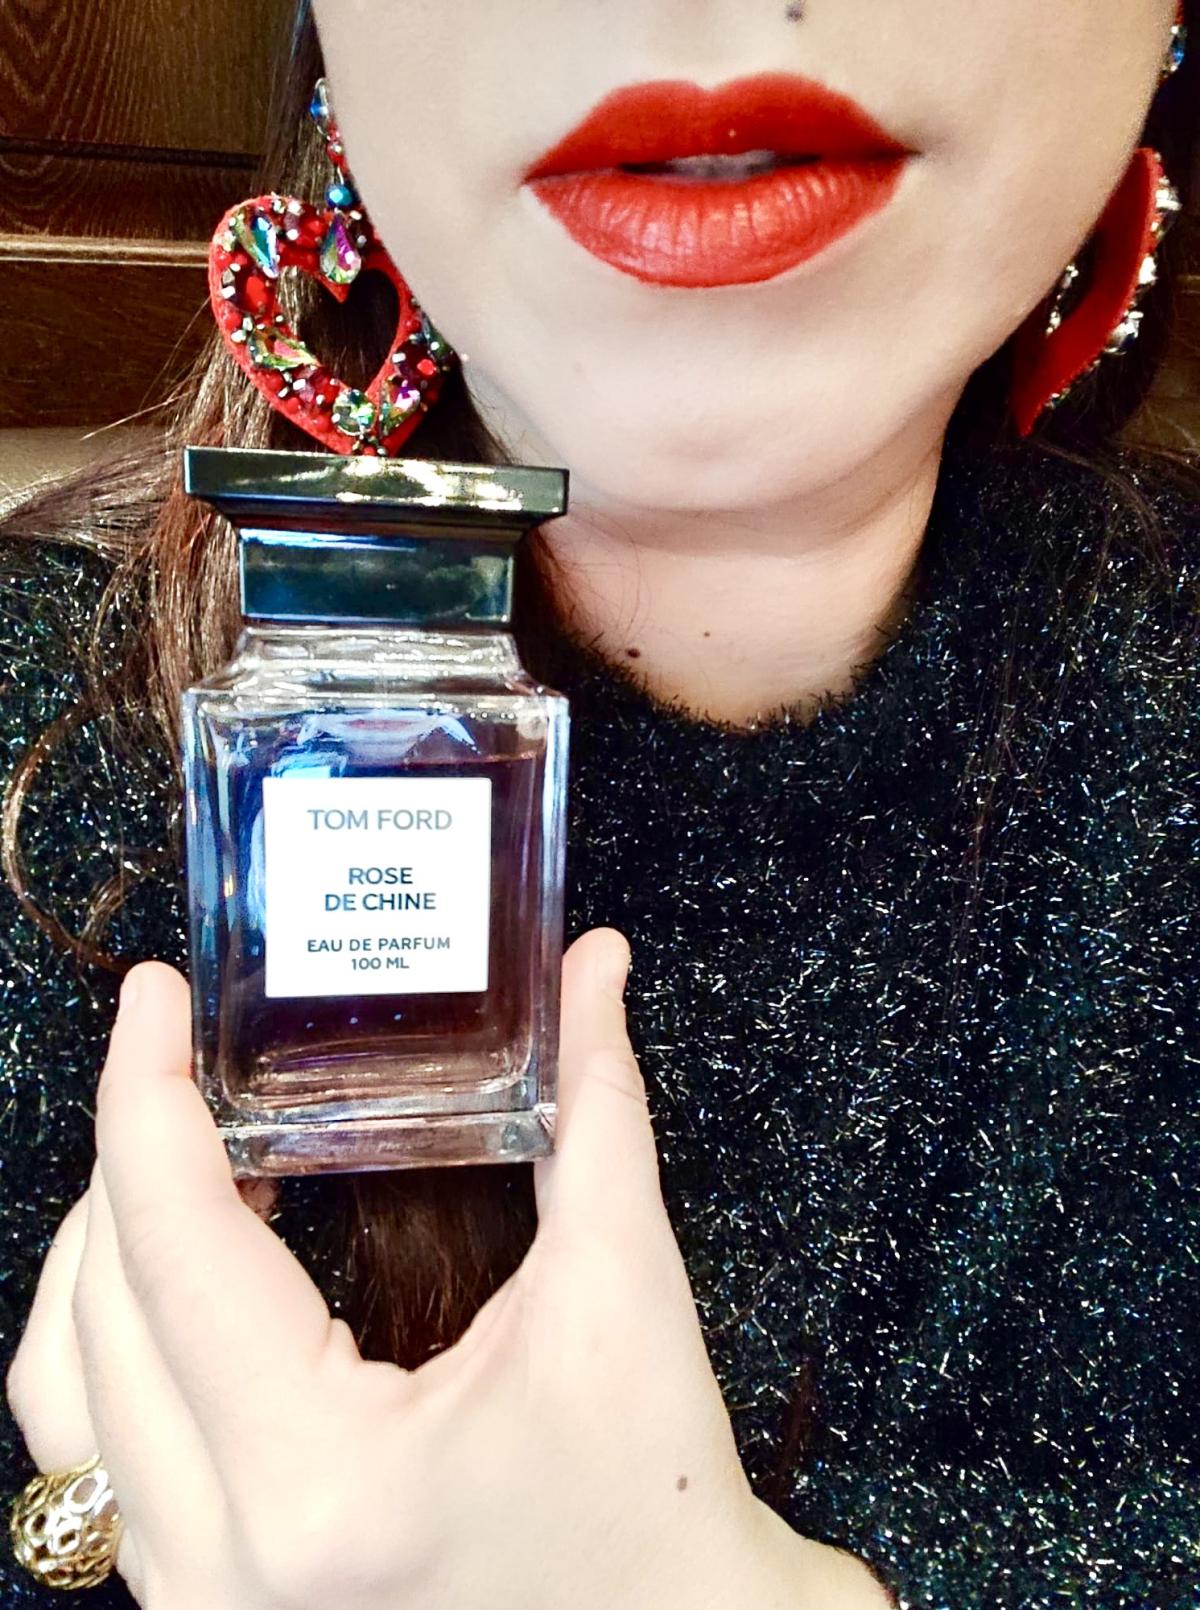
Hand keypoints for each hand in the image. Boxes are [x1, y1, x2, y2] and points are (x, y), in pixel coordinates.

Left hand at [7, 928, 892, 1609]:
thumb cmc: (658, 1500)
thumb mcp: (623, 1291)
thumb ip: (595, 1107)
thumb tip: (591, 968)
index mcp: (322, 1479)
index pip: (175, 1251)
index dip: (146, 1100)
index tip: (155, 1000)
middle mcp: (226, 1564)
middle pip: (96, 1313)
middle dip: (126, 1159)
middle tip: (185, 1061)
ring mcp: (200, 1605)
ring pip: (63, 1397)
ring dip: (100, 1258)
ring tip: (178, 1162)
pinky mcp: (209, 1609)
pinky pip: (94, 1461)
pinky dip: (116, 1345)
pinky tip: (192, 1281)